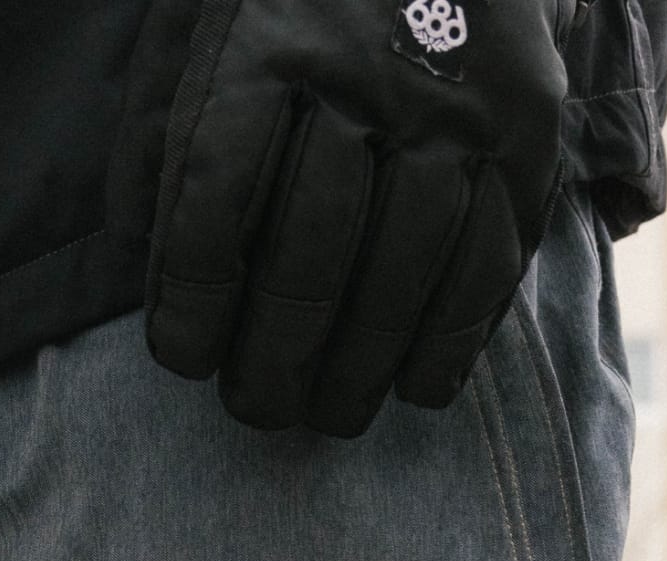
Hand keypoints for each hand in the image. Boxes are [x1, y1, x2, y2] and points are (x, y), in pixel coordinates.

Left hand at [143, 0, 575, 436]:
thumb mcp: (201, 14)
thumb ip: (162, 125)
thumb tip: (139, 251)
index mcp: (266, 34)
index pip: (213, 198)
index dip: (193, 299)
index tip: (184, 358)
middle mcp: (365, 70)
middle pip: (312, 253)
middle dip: (277, 356)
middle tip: (256, 408)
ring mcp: (455, 102)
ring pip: (405, 271)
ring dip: (364, 367)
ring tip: (331, 414)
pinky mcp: (527, 127)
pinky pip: (491, 259)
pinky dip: (453, 338)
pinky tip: (419, 383)